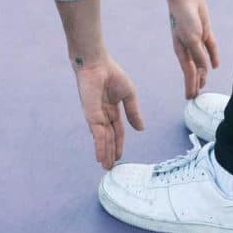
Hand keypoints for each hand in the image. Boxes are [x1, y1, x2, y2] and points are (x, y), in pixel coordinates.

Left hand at [73, 54, 144, 169]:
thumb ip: (133, 112)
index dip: (118, 144)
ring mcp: (96, 116)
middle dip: (110, 153)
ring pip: (103, 139)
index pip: (116, 131)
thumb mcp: (129, 95)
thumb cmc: (112, 74)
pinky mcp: (91, 115)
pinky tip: (101, 156)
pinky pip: (98, 134)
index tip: (119, 157)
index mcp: (111, 110)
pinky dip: (100, 146)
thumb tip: (141, 129)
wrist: (97, 64)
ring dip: (104, 153)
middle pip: (108, 138)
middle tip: (110, 168)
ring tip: (106, 167)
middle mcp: (102, 116)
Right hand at [168, 0, 219, 98]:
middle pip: (193, 70)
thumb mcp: (192, 39)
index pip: (188, 73)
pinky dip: (212, 58)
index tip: (190, 98)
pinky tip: (214, 66)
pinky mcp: (204, 32)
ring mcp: (196, 40)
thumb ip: (199, 55)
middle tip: (196, 96)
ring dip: (202, 73)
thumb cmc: (184, 18)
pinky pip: (209, 48)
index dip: (190, 86)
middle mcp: (188, 48)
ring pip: (201, 61)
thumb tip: (205, 70)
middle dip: (194, 82)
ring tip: (204, 84)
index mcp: (182, 51)